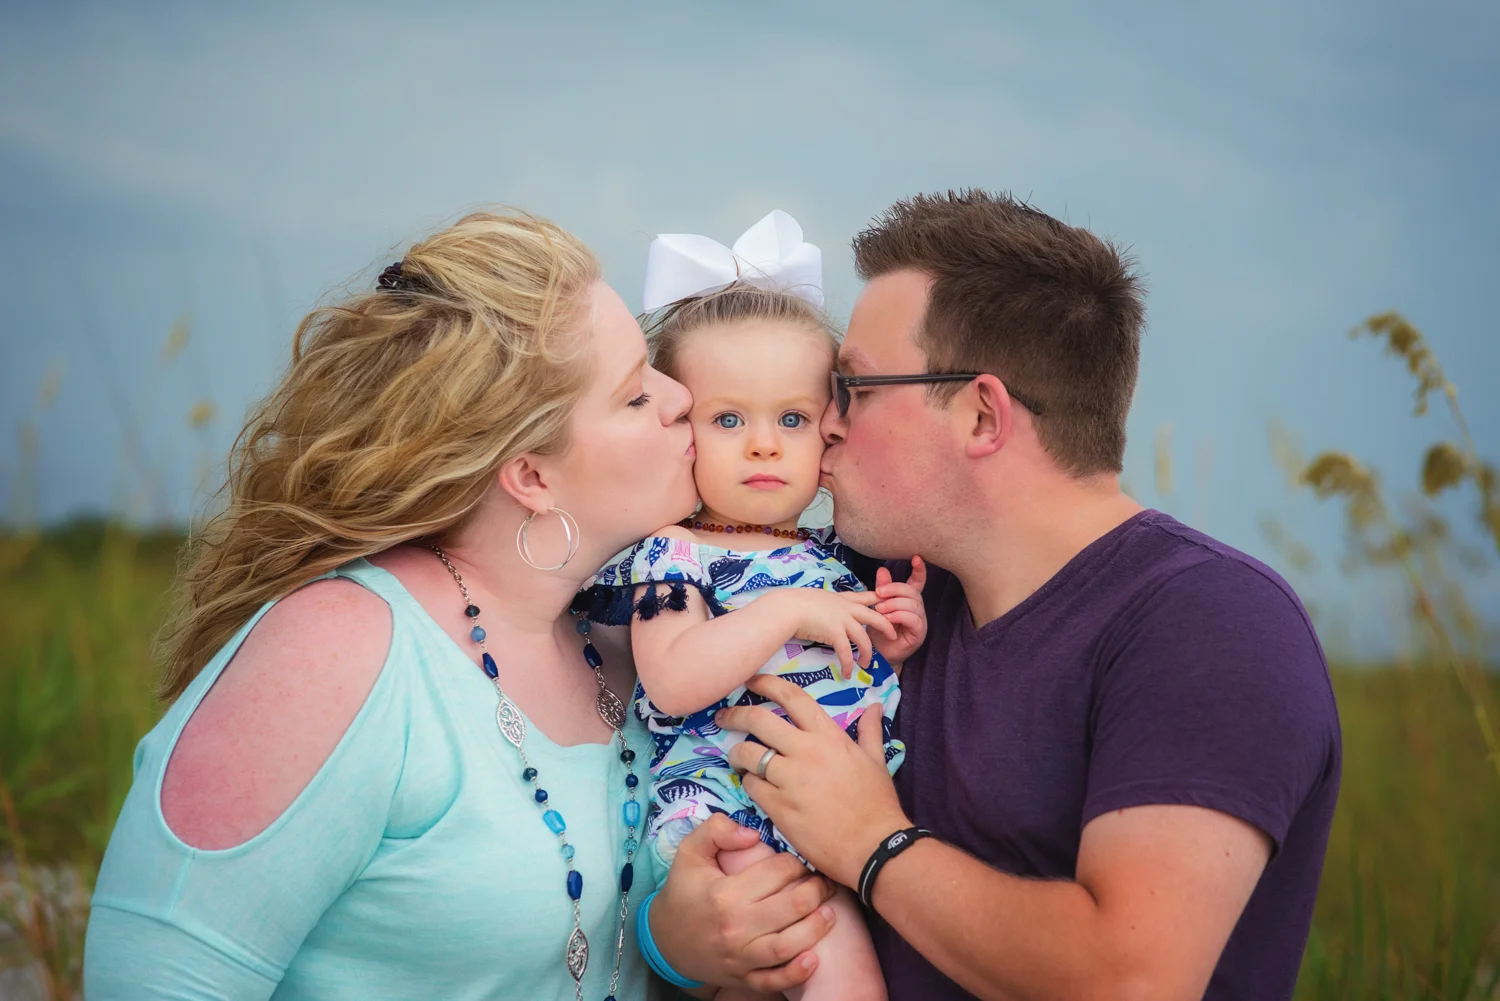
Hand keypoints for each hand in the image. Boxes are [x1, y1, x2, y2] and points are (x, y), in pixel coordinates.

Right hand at [650, 813, 838, 992]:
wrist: (665, 938)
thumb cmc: (684, 891)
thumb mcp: (689, 852)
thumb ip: (716, 830)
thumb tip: (753, 833)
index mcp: (725, 893)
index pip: (777, 872)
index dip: (796, 862)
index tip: (800, 861)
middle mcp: (735, 927)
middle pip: (791, 906)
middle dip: (816, 890)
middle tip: (824, 883)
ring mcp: (740, 957)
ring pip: (788, 945)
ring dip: (816, 929)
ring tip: (829, 913)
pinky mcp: (743, 978)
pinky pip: (774, 982)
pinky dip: (796, 973)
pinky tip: (813, 959)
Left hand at [719, 675, 911, 887]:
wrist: (874, 847)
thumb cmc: (877, 804)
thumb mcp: (876, 761)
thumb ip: (869, 730)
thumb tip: (874, 706)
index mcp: (829, 736)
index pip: (791, 697)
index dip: (766, 684)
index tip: (751, 681)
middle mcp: (806, 751)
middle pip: (758, 720)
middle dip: (735, 715)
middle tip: (724, 718)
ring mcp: (790, 780)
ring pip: (748, 754)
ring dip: (737, 754)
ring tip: (738, 759)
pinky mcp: (778, 807)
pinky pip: (750, 786)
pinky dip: (748, 783)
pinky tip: (754, 786)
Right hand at [764, 587, 895, 679]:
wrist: (787, 608)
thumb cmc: (795, 602)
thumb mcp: (816, 598)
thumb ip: (826, 604)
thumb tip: (824, 609)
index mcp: (842, 599)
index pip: (866, 597)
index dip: (880, 601)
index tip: (888, 605)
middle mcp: (846, 608)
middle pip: (875, 617)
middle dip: (886, 627)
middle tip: (893, 636)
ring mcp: (842, 620)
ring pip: (863, 639)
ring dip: (866, 653)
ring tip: (865, 664)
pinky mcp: (835, 633)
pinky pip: (846, 652)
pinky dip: (847, 664)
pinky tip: (846, 673)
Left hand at [871, 556, 928, 663]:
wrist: (876, 654)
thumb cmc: (877, 630)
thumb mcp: (877, 606)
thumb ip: (882, 589)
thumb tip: (882, 569)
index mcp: (908, 599)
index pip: (917, 582)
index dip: (919, 570)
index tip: (916, 558)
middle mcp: (916, 608)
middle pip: (912, 591)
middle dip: (895, 589)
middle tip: (878, 593)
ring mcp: (920, 620)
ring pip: (912, 604)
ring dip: (894, 604)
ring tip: (880, 609)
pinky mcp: (919, 633)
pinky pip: (913, 619)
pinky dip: (900, 616)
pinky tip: (888, 618)